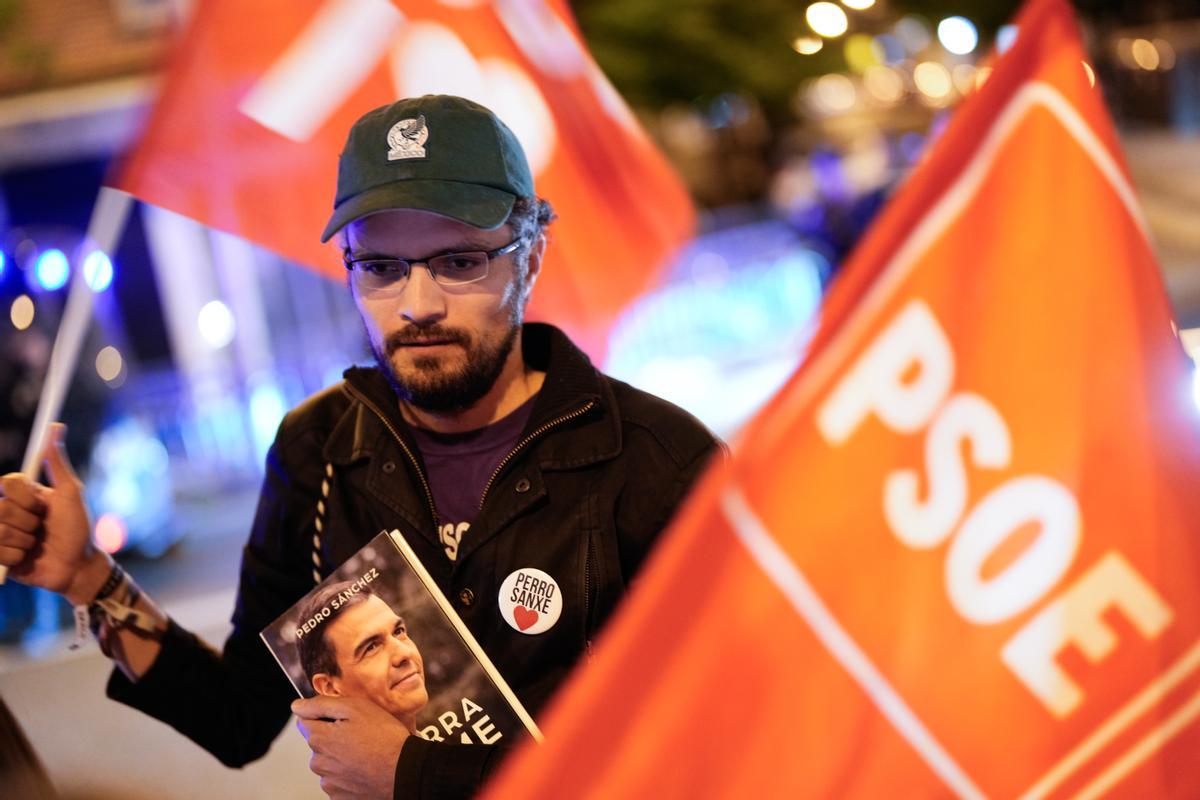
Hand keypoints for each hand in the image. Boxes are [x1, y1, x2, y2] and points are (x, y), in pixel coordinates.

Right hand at [0, 423, 108, 602]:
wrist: (77, 565)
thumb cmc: (77, 528)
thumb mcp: (70, 493)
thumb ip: (57, 462)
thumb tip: (56, 426)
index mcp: (21, 494)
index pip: (6, 482)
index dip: (24, 496)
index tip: (42, 506)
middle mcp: (6, 510)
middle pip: (1, 508)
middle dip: (29, 521)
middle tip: (42, 528)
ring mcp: (0, 533)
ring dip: (25, 540)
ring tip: (37, 544)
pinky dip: (17, 556)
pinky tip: (27, 558)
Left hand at [293, 695, 411, 799]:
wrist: (405, 773)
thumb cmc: (384, 738)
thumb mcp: (356, 708)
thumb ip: (322, 705)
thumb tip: (297, 706)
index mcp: (319, 739)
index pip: (304, 722)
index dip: (324, 716)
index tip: (343, 719)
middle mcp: (318, 764)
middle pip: (318, 743)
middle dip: (334, 737)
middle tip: (361, 735)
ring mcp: (329, 783)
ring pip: (329, 763)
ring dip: (342, 757)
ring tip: (366, 753)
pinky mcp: (340, 798)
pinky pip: (338, 781)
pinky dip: (348, 775)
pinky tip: (365, 769)